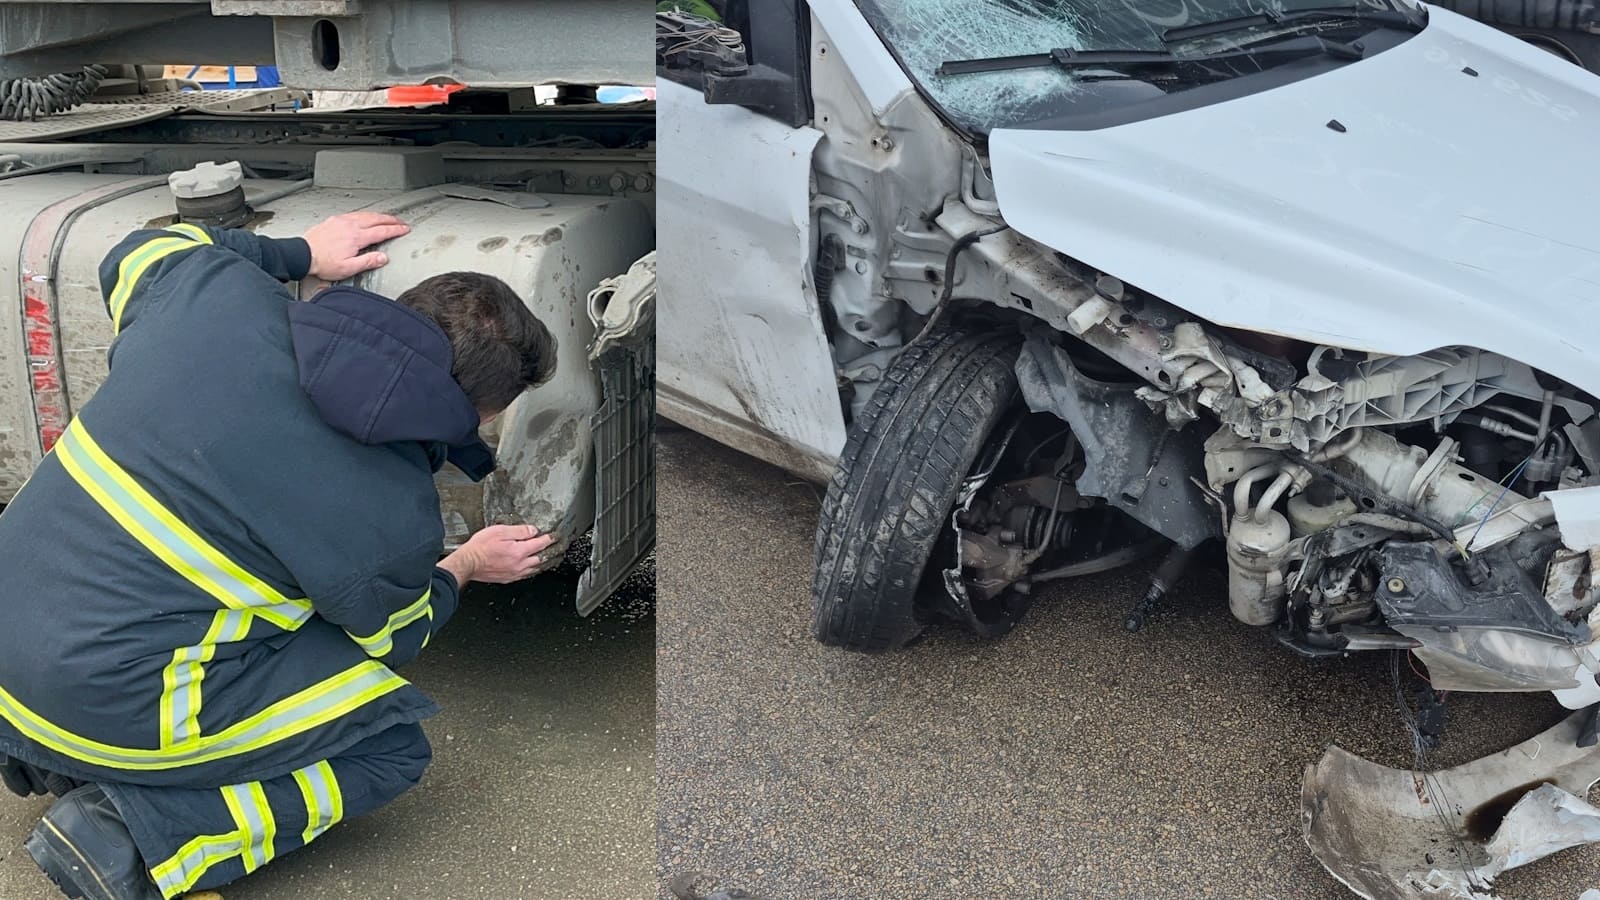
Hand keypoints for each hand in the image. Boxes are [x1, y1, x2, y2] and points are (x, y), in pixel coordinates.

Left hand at [302, 212, 409, 280]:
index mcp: (356, 237)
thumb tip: (383, 257)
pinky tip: (366, 217)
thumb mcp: (348, 268)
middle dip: (391, 219)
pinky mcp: (334, 220)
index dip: (395, 230)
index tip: (404, 229)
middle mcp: (350, 225)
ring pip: (365, 214)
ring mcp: (341, 221)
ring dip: (379, 215)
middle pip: (376, 218)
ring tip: (387, 218)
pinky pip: (355, 213)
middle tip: (400, 222)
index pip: (382, 231)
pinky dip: (366, 214)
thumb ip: (368, 261)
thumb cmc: (323, 263)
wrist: (303, 255)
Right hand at [440, 524, 555, 585]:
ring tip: (554, 558)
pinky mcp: (508, 578)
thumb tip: (532, 531)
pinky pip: (526, 575)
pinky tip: (535, 568)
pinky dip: (534, 570)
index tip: (556, 535)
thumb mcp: (499, 531)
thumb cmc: (480, 547)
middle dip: (553, 552)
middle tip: (561, 548)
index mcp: (518, 551)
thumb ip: (518, 531)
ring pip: (536, 569)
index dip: (550, 538)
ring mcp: (514, 573)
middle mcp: (519, 564)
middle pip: (542, 558)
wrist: (468, 563)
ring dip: (546, 563)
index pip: (540, 544)